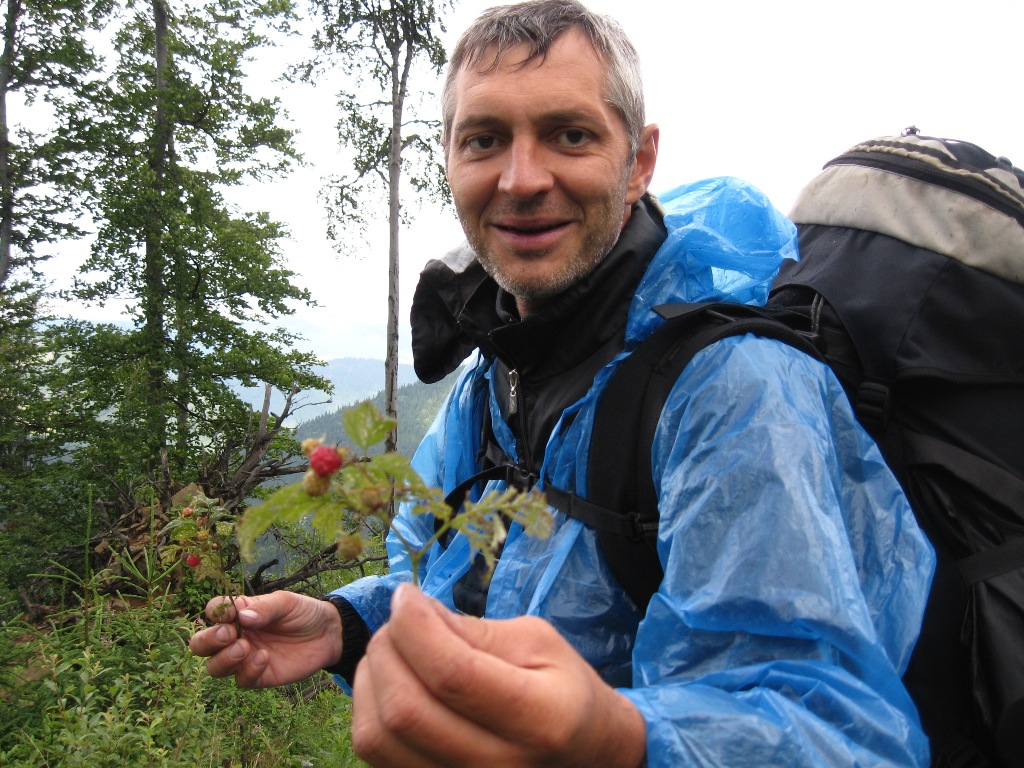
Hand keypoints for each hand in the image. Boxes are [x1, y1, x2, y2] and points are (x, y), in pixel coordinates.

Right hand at [188, 591, 341, 687]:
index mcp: (239, 613)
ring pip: (215, 667)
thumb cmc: (303, 613)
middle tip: (228, 634)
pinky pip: (241, 680)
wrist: (328, 634)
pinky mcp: (258, 676)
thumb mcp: (286, 603)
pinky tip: (264, 658)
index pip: (213, 612)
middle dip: (207, 641)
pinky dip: (247, 671)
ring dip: (224, 659)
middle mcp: (236, 637)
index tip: (229, 613)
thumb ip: (264, 608)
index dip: (215, 613)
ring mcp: (244, 658)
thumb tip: (241, 617)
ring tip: (245, 648)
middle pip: (201, 645)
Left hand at [351, 584, 645, 767]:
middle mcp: (496, 767)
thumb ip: (476, 632)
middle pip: (405, 710)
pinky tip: (392, 680)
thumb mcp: (539, 642)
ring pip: (377, 737)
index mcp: (538, 719)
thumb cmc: (563, 688)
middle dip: (388, 647)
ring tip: (395, 647)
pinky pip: (375, 753)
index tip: (407, 594)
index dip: (415, 626)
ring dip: (372, 677)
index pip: (452, 675)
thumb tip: (413, 615)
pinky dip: (371, 706)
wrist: (583, 754)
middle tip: (401, 618)